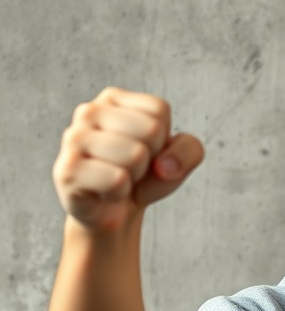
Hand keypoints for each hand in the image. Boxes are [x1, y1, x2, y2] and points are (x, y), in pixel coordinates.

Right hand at [52, 87, 204, 234]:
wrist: (116, 212)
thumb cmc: (146, 177)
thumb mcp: (179, 158)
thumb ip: (190, 149)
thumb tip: (163, 165)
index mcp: (113, 98)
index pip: (159, 110)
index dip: (161, 138)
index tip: (144, 149)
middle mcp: (88, 111)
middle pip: (150, 130)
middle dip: (149, 157)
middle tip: (129, 167)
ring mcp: (73, 139)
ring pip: (135, 154)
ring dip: (134, 176)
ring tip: (116, 177)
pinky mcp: (67, 170)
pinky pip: (117, 180)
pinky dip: (119, 193)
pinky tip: (103, 192)